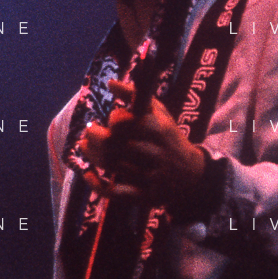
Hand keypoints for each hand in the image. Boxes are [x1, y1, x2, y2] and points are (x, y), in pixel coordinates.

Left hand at [80, 80, 206, 209]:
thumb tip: (109, 83)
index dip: (115, 119)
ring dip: (93, 155)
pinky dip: (98, 184)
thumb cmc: (169, 137)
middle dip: (96, 137)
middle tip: (89, 132)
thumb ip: (136, 95)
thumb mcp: (160, 113)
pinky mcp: (143, 195)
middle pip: (115, 144)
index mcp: (159, 130)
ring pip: (112, 166)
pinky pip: (116, 193)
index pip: (128, 121)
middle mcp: (154, 153)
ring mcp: (149, 176)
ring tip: (85, 146)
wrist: (192, 174)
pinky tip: (89, 174)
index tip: (111, 118)